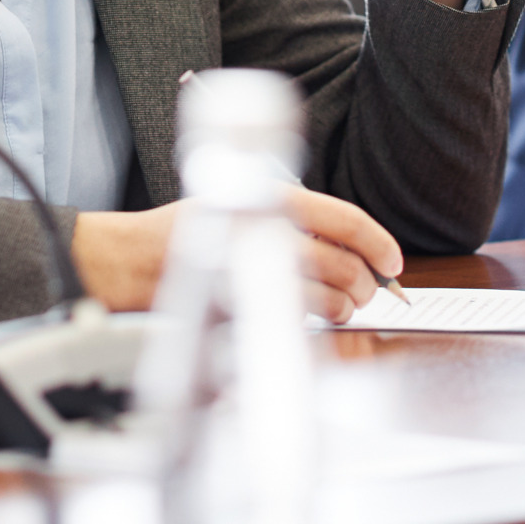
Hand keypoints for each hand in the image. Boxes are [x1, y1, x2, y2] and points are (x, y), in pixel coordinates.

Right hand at [73, 189, 404, 321]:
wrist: (131, 262)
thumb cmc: (186, 236)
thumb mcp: (239, 202)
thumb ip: (290, 217)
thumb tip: (348, 246)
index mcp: (268, 197)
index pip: (344, 218)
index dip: (378, 242)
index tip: (393, 262)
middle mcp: (264, 230)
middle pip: (342, 263)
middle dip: (365, 284)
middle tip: (368, 293)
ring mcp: (253, 271)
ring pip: (327, 297)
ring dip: (345, 308)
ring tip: (344, 309)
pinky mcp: (243, 306)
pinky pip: (297, 322)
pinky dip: (315, 326)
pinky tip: (313, 322)